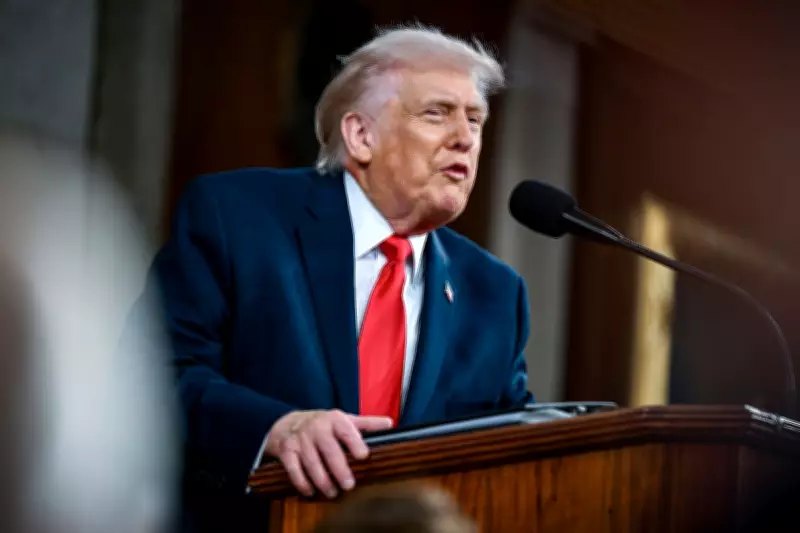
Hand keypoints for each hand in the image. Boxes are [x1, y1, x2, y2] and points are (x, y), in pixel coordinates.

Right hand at [266, 409, 392, 497]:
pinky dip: (302, 482)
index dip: (355, 442)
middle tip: (349, 485)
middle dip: (339, 468)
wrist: (288, 424)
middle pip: (329, 449)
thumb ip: (366, 424)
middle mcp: (317, 427)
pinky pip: (293, 469)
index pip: (346, 430)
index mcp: (335, 419)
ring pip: (311, 462)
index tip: (363, 456)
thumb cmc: (323, 425)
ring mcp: (301, 439)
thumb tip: (390, 423)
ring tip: (332, 492)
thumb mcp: (344, 420)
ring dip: (322, 480)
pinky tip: (311, 491)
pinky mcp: (287, 451)